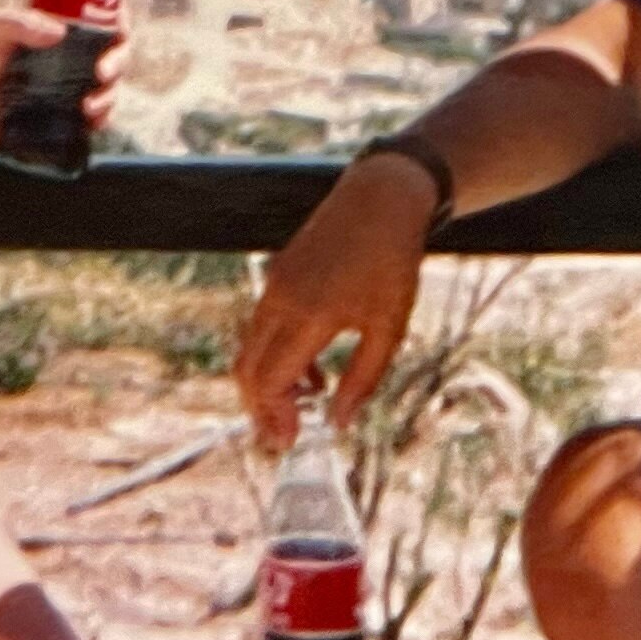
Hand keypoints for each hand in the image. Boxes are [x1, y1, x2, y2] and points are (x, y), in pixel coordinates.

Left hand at [0, 9, 122, 155]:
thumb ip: (16, 21)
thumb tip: (59, 31)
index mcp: (50, 30)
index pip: (97, 17)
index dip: (118, 18)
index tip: (118, 28)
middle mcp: (62, 58)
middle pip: (111, 52)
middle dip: (119, 60)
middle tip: (103, 71)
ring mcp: (63, 90)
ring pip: (107, 87)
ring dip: (112, 94)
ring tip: (91, 105)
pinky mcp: (58, 122)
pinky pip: (92, 119)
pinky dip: (102, 119)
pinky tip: (92, 121)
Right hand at [235, 149, 438, 449]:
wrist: (380, 197)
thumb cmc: (392, 263)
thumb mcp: (389, 328)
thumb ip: (363, 380)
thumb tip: (338, 423)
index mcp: (308, 316)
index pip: (270, 381)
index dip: (274, 417)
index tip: (291, 442)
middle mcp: (280, 301)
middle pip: (248, 370)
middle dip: (260, 409)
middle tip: (285, 436)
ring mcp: (275, 285)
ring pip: (251, 349)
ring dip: (268, 384)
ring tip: (303, 408)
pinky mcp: (278, 275)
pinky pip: (263, 326)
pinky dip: (275, 356)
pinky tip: (311, 371)